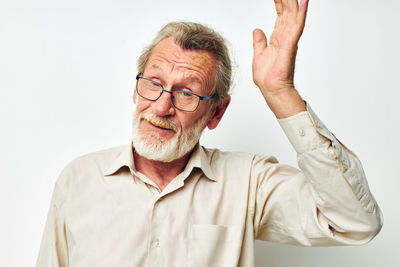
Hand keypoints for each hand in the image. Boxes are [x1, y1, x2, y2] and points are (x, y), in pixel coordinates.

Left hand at [252, 0, 308, 117]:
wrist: (271, 89)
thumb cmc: (267, 77)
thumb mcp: (259, 55)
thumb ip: (259, 42)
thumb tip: (257, 30)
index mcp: (278, 38)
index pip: (280, 15)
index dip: (279, 2)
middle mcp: (285, 36)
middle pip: (287, 11)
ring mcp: (289, 39)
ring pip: (293, 14)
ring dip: (294, 1)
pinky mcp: (290, 44)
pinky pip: (297, 26)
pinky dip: (301, 13)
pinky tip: (304, 1)